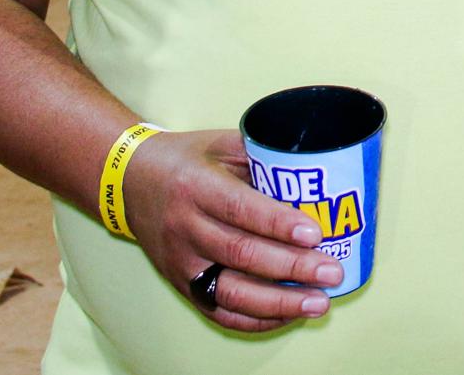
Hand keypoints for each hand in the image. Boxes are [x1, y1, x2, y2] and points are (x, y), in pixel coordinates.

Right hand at [123, 129, 342, 331]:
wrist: (130, 182)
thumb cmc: (187, 160)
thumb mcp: (222, 144)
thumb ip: (264, 157)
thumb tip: (317, 173)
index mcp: (197, 186)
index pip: (240, 210)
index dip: (278, 224)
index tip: (315, 234)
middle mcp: (185, 228)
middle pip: (241, 254)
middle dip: (291, 268)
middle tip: (332, 273)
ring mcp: (182, 262)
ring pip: (231, 292)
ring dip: (279, 303)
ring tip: (319, 304)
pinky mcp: (182, 285)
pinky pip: (220, 312)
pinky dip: (256, 319)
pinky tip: (289, 315)